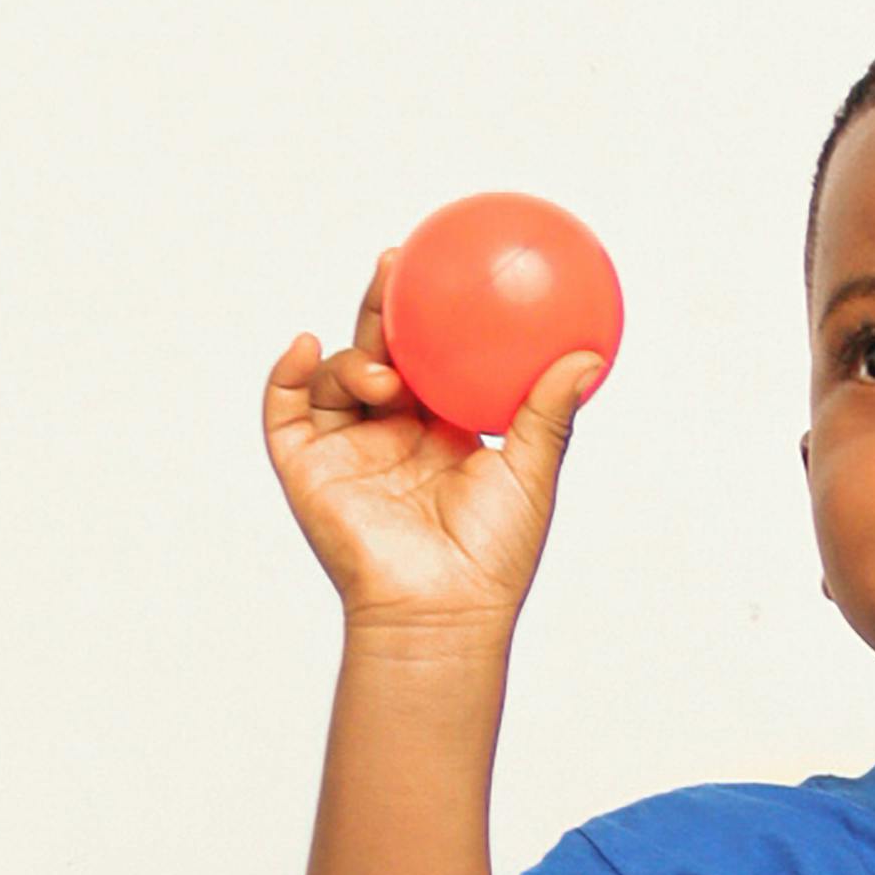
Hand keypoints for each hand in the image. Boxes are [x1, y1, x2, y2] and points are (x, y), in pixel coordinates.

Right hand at [262, 254, 602, 633]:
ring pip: (338, 378)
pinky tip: (307, 347)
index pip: (430, 357)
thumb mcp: (530, 473)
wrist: (444, 612)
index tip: (443, 263)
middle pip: (380, 353)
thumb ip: (549, 412)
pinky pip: (284, 411)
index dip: (431, 311)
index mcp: (440, 431)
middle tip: (397, 263)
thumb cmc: (493, 557)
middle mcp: (391, 435)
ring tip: (383, 375)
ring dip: (356, 362)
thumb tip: (590, 355)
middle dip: (383, 305)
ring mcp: (347, 452)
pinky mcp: (307, 471)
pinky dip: (288, 374)